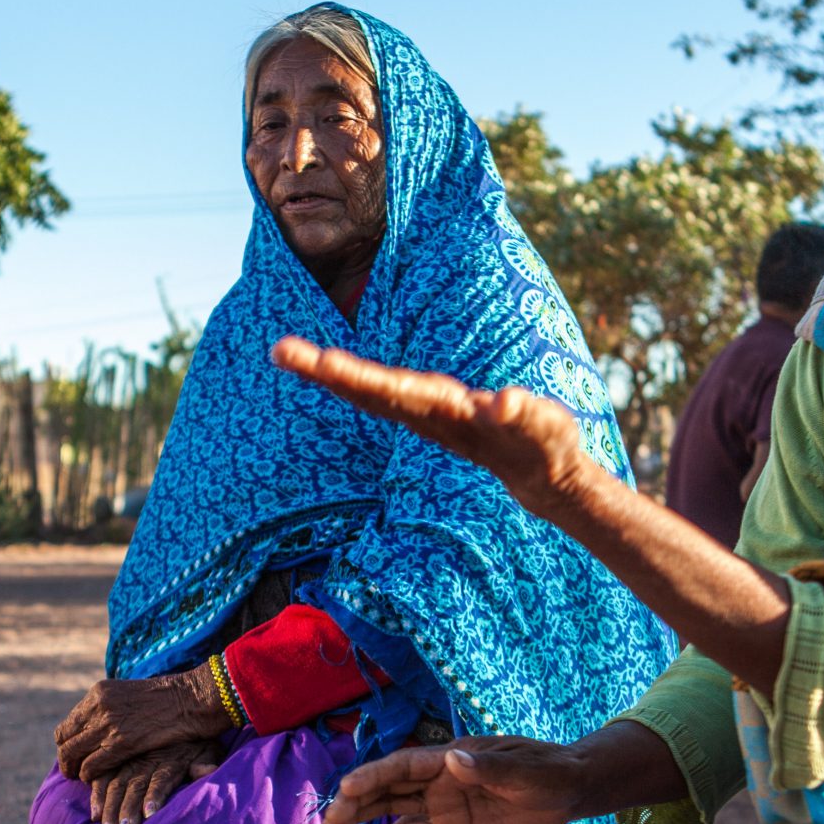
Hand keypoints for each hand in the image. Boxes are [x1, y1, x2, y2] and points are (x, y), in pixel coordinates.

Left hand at [55, 668, 225, 780]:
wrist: (191, 698)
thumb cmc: (166, 700)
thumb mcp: (129, 695)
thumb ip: (109, 708)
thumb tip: (95, 724)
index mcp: (98, 693)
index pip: (68, 723)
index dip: (67, 742)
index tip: (73, 753)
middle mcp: (98, 706)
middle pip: (65, 738)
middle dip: (66, 758)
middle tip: (70, 771)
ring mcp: (108, 724)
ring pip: (73, 753)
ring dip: (72, 769)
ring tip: (77, 778)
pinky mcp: (120, 743)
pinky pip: (92, 764)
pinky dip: (88, 775)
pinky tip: (93, 780)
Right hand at [85, 738, 219, 823]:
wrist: (179, 712)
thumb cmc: (196, 740)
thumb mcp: (208, 748)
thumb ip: (206, 761)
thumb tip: (208, 771)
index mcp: (170, 760)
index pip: (161, 780)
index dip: (155, 797)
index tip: (149, 815)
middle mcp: (148, 761)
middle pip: (135, 788)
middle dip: (125, 812)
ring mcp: (131, 760)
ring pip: (117, 785)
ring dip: (110, 809)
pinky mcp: (119, 759)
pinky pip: (103, 776)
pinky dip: (98, 794)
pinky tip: (94, 812)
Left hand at [272, 337, 608, 520]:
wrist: (539, 473)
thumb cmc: (543, 444)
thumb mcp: (542, 428)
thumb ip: (522, 413)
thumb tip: (503, 401)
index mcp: (447, 411)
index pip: (396, 391)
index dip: (361, 377)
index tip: (324, 363)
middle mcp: (427, 412)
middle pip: (368, 390)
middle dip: (326, 371)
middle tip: (280, 350)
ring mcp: (424, 412)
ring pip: (368, 390)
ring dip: (328, 371)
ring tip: (285, 352)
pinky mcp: (427, 408)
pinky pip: (379, 390)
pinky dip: (349, 377)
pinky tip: (320, 366)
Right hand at [321, 735, 599, 823]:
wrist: (567, 789)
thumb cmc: (548, 772)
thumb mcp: (523, 771)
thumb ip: (489, 767)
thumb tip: (453, 760)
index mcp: (453, 757)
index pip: (406, 765)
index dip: (375, 774)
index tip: (347, 786)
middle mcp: (440, 777)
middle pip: (391, 785)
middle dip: (359, 798)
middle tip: (330, 818)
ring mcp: (443, 800)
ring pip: (395, 806)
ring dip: (365, 815)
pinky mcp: (452, 823)